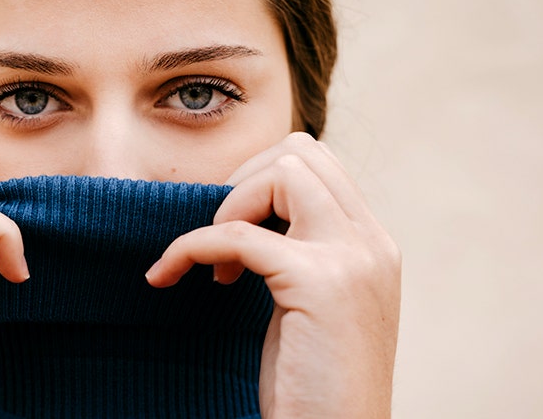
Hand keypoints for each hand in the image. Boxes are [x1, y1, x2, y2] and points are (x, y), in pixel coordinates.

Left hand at [146, 132, 400, 417]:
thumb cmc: (311, 391)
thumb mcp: (312, 309)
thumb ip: (299, 256)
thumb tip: (245, 213)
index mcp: (374, 247)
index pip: (318, 165)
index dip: (260, 183)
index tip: (229, 231)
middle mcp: (372, 244)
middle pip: (302, 152)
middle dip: (243, 181)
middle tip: (216, 236)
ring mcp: (352, 260)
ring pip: (282, 173)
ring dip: (227, 206)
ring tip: (210, 265)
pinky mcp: (319, 283)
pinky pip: (235, 233)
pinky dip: (190, 246)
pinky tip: (168, 275)